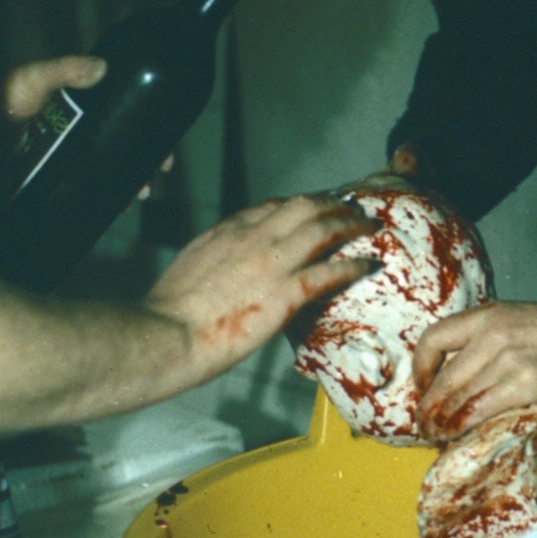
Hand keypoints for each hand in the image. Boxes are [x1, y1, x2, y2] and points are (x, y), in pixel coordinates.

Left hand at [3, 55, 173, 199]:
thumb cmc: (3, 89)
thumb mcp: (36, 78)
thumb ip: (65, 71)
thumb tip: (101, 67)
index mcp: (90, 106)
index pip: (131, 121)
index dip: (152, 140)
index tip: (165, 158)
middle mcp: (86, 129)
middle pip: (125, 150)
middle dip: (142, 169)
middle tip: (149, 186)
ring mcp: (72, 150)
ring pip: (108, 169)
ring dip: (124, 185)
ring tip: (131, 199)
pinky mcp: (57, 168)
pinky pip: (85, 183)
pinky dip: (101, 195)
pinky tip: (110, 206)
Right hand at [144, 195, 378, 382]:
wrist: (168, 333)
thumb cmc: (173, 311)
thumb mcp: (193, 264)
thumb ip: (220, 256)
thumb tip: (234, 263)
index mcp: (228, 230)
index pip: (273, 206)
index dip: (301, 204)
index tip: (316, 209)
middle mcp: (253, 238)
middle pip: (305, 207)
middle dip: (332, 205)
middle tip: (351, 210)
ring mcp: (272, 263)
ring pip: (323, 230)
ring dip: (351, 226)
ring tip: (368, 227)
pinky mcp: (286, 293)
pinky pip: (330, 272)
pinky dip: (353, 266)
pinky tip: (368, 266)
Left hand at [413, 294, 536, 438]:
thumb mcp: (526, 323)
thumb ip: (497, 341)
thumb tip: (474, 375)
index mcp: (490, 315)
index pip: (434, 337)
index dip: (420, 367)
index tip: (423, 387)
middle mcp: (493, 333)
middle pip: (443, 375)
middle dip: (428, 405)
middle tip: (425, 424)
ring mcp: (508, 357)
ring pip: (458, 395)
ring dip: (442, 420)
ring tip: (437, 436)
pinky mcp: (526, 382)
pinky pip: (480, 408)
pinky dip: (464, 425)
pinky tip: (459, 435)